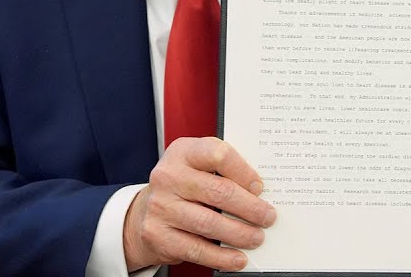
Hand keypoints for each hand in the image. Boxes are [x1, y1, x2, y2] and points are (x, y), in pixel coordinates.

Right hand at [123, 137, 275, 271]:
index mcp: (182, 153)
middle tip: (268, 217)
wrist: (142, 213)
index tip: (259, 187)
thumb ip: (222, 172)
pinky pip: (196, 249)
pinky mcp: (158, 235)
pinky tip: (238, 258)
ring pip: (209, 223)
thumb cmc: (180, 188)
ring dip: (240, 234)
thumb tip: (258, 192)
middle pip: (218, 192)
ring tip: (257, 238)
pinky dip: (222, 257)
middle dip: (250, 208)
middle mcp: (168, 177)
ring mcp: (161, 207)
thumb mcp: (196, 168)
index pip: (218, 154)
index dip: (244, 172)